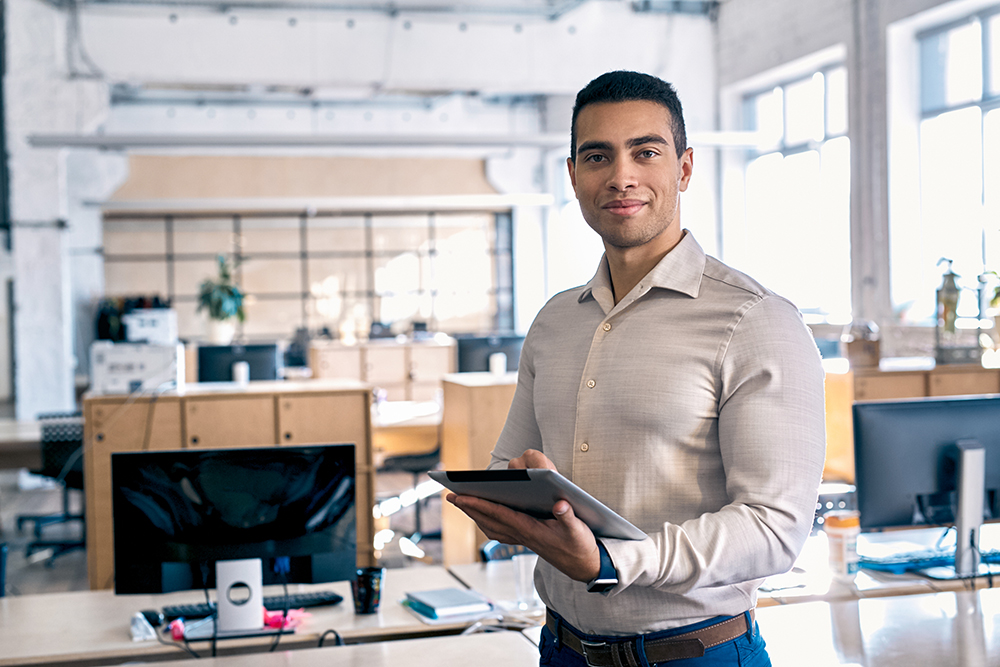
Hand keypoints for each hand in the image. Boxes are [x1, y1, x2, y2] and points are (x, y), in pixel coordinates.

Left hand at [447, 450, 599, 581]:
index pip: (499, 515)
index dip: (479, 505)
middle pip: (489, 520)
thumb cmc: (581, 547)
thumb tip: (560, 504)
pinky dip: (488, 522)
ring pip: (492, 527)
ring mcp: (523, 539)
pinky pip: (500, 530)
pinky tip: (485, 516)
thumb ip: (569, 517)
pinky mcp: (527, 540)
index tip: (461, 496)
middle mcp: (523, 536)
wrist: (585, 567)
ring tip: (463, 503)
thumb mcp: (579, 531)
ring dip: (475, 515)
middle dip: (469, 508)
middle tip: (450, 496)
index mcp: (531, 531)